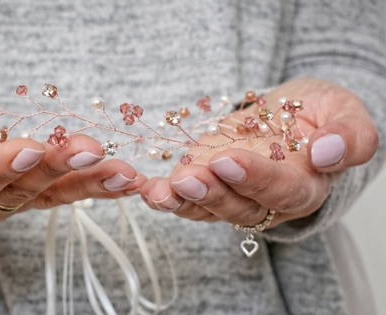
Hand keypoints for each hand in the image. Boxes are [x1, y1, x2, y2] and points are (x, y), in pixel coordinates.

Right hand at [0, 115, 145, 226]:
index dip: (1, 167)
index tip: (29, 149)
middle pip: (24, 187)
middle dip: (58, 167)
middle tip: (92, 149)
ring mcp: (12, 200)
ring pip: (54, 193)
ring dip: (91, 182)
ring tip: (126, 173)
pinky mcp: (30, 194)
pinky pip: (66, 191)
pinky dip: (97, 185)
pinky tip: (127, 178)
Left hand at [140, 78, 377, 227]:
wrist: (290, 114)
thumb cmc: (320, 114)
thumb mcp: (346, 113)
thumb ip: (351, 136)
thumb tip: (327, 152)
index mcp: (304, 187)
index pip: (280, 190)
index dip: (254, 179)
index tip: (227, 160)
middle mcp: (265, 201)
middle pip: (238, 208)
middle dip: (210, 194)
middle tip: (185, 180)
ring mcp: (232, 195)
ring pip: (206, 209)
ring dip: (179, 202)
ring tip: (157, 191)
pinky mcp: (207, 185)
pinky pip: (185, 198)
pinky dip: (163, 195)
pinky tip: (143, 188)